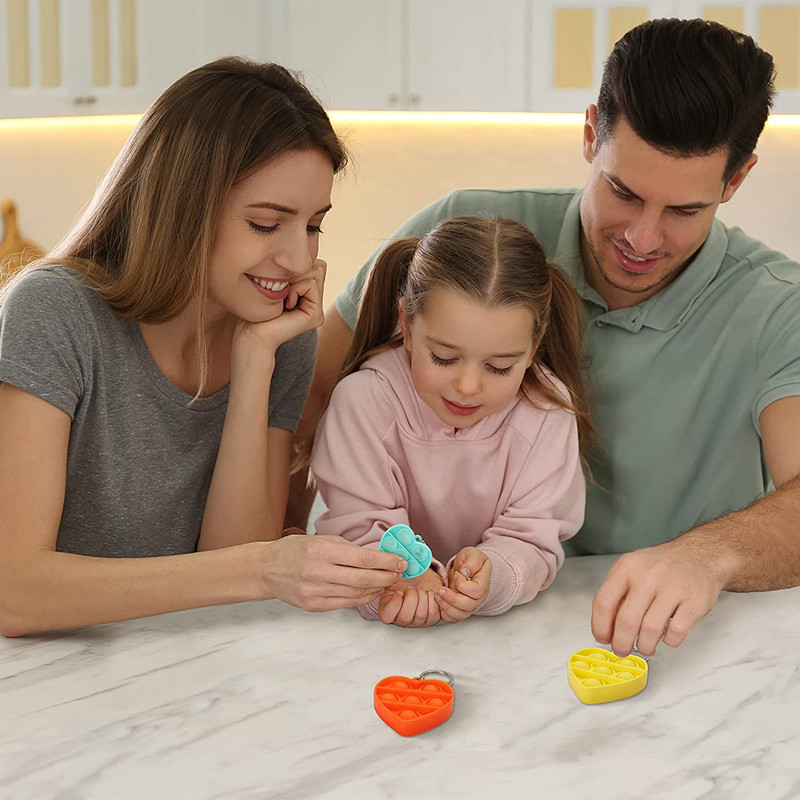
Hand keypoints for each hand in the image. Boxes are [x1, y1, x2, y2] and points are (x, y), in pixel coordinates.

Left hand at [234, 259, 326, 356]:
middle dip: (296, 273)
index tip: (278, 287)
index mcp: (307, 296)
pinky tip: (286, 306)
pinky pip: (311, 284)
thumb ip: (295, 270)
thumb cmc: (257, 308)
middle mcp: (315, 303)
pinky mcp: (316, 316)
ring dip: (294, 281)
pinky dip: (294, 289)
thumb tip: (310, 257)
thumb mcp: (278, 281)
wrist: (251, 333)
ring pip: (316, 272)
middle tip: (281, 294)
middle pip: (318, 267)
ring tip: (283, 301)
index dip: (294, 268)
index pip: (314, 264)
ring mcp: (317, 310)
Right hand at [259, 534, 406, 611]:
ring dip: (377, 588)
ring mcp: (315, 592)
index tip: (401, 561)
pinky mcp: (313, 606)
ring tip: (387, 581)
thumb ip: (348, 549)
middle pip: (364, 579)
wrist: (266, 569)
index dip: (386, 561)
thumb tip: (377, 556)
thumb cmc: (294, 550)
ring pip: (357, 594)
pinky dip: (362, 598)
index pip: (363, 558)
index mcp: (321, 551)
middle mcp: (318, 572)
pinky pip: (345, 604)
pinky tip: (370, 591)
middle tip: (399, 573)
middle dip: (387, 577)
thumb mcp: (321, 539)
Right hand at [377, 569, 443, 627]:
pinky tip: (429, 593)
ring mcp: (417, 621)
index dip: (394, 603)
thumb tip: (391, 570)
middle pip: (405, 617)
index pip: (387, 617)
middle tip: (412, 588)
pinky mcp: (431, 619)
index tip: (399, 591)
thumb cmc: (406, 578)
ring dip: (422, 597)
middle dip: (411, 597)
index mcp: (387, 610)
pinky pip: (434, 614)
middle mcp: (401, 619)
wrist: (421, 578)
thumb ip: (389, 577)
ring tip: (421, 589)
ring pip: (420, 615)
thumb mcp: (393, 575)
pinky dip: (433, 599)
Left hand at [435, 547, 491, 622]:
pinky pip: (454, 618)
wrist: (466, 567)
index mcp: (484, 583)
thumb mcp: (472, 554)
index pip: (477, 591)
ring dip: (447, 607)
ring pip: (461, 615)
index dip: (464, 585)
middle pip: (469, 606)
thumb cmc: (470, 560)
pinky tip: (439, 602)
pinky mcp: (460, 609)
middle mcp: (479, 597)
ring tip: (437, 596)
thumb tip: (465, 572)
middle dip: (452, 599)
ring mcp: (470, 605)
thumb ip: (471, 561)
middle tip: (441, 590)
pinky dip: (445, 613)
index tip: (457, 575)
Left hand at [591, 540, 725, 656]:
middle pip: (626, 620)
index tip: (603, 638)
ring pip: (650, 629)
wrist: (699, 554)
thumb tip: (605, 627)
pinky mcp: (694, 600)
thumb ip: (617, 594)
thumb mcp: (632, 569)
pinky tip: (667, 637)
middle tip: (622, 650)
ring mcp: (672, 587)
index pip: (603, 602)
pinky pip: (677, 631)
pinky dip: (670, 641)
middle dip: (621, 643)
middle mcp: (648, 575)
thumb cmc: (662, 566)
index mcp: (627, 568)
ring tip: (645, 646)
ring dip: (645, 646)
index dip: (600, 627)